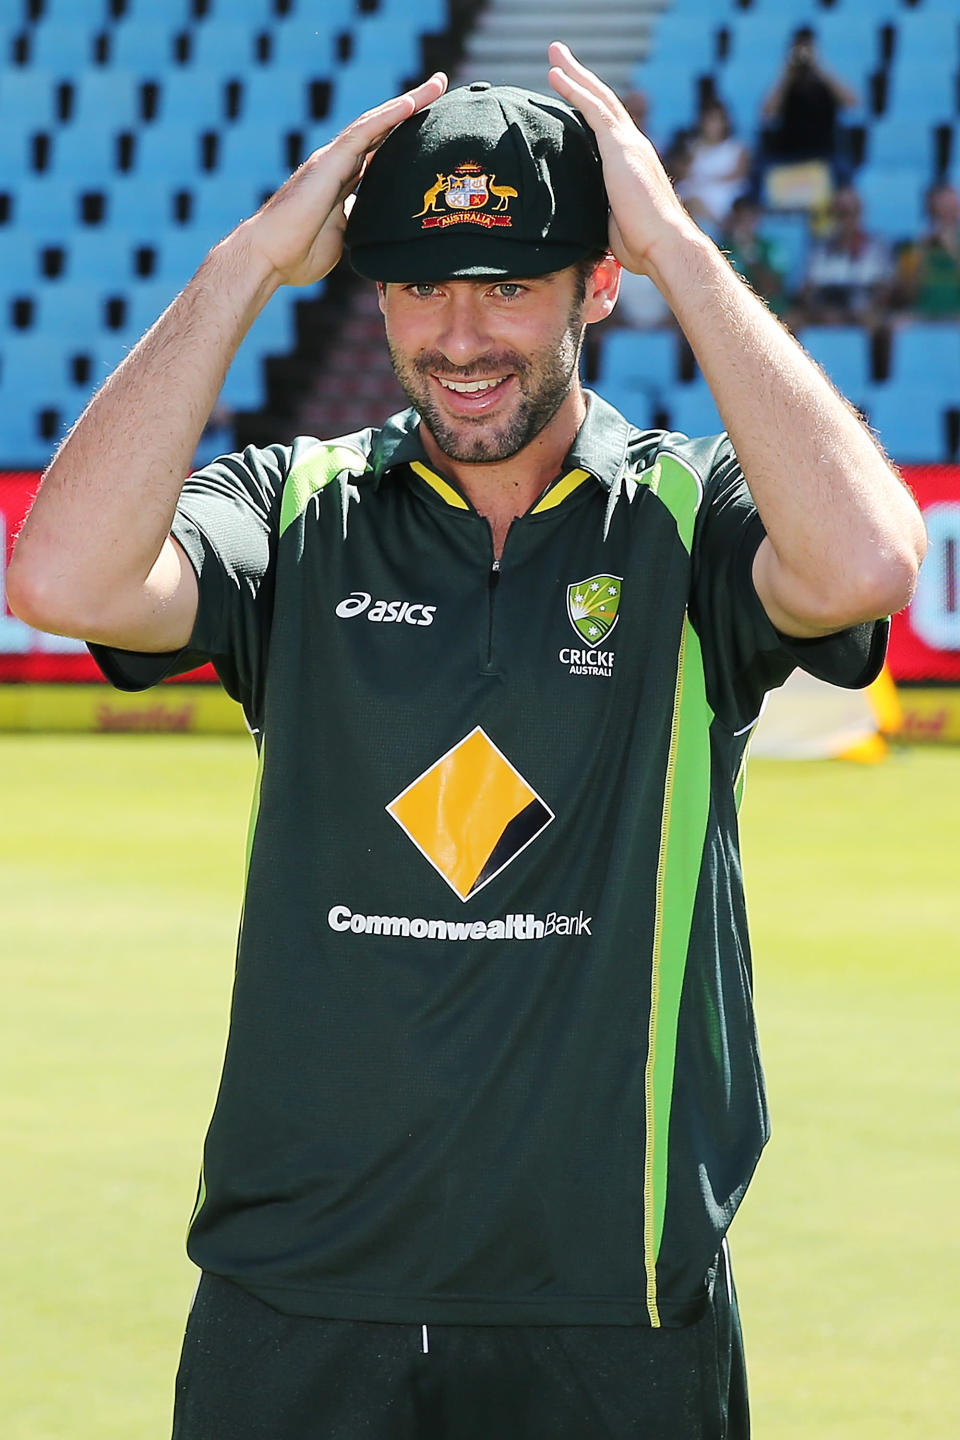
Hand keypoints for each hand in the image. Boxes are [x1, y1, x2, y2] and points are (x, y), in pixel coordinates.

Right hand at [238, 73, 447, 287]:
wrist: (268, 258)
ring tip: (436, 84)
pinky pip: (361, 133)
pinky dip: (386, 117)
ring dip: (407, 102)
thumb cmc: (298, 256)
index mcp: (344, 182)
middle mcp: (340, 164)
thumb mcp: (342, 240)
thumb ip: (359, 225)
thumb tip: (379, 229)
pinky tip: (409, 104)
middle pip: (383, 129)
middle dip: (413, 107)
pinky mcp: (328, 163)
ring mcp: (333, 160)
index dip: (406, 136)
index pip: (382, 152)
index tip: (434, 126)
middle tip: (441, 86)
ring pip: (376, 123)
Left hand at [547, 42, 696, 275]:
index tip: (573, 92)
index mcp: (632, 163)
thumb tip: (579, 220)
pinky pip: (593, 109)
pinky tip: (555, 75)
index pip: (607, 127)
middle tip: (559, 57)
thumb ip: (600, 211)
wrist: (665, 246)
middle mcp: (633, 146)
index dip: (589, 107)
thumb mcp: (613, 223)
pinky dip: (574, 89)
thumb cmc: (643, 247)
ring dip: (574, 73)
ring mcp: (628, 144)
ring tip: (554, 52)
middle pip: (603, 102)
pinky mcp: (620, 147)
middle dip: (581, 78)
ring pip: (598, 97)